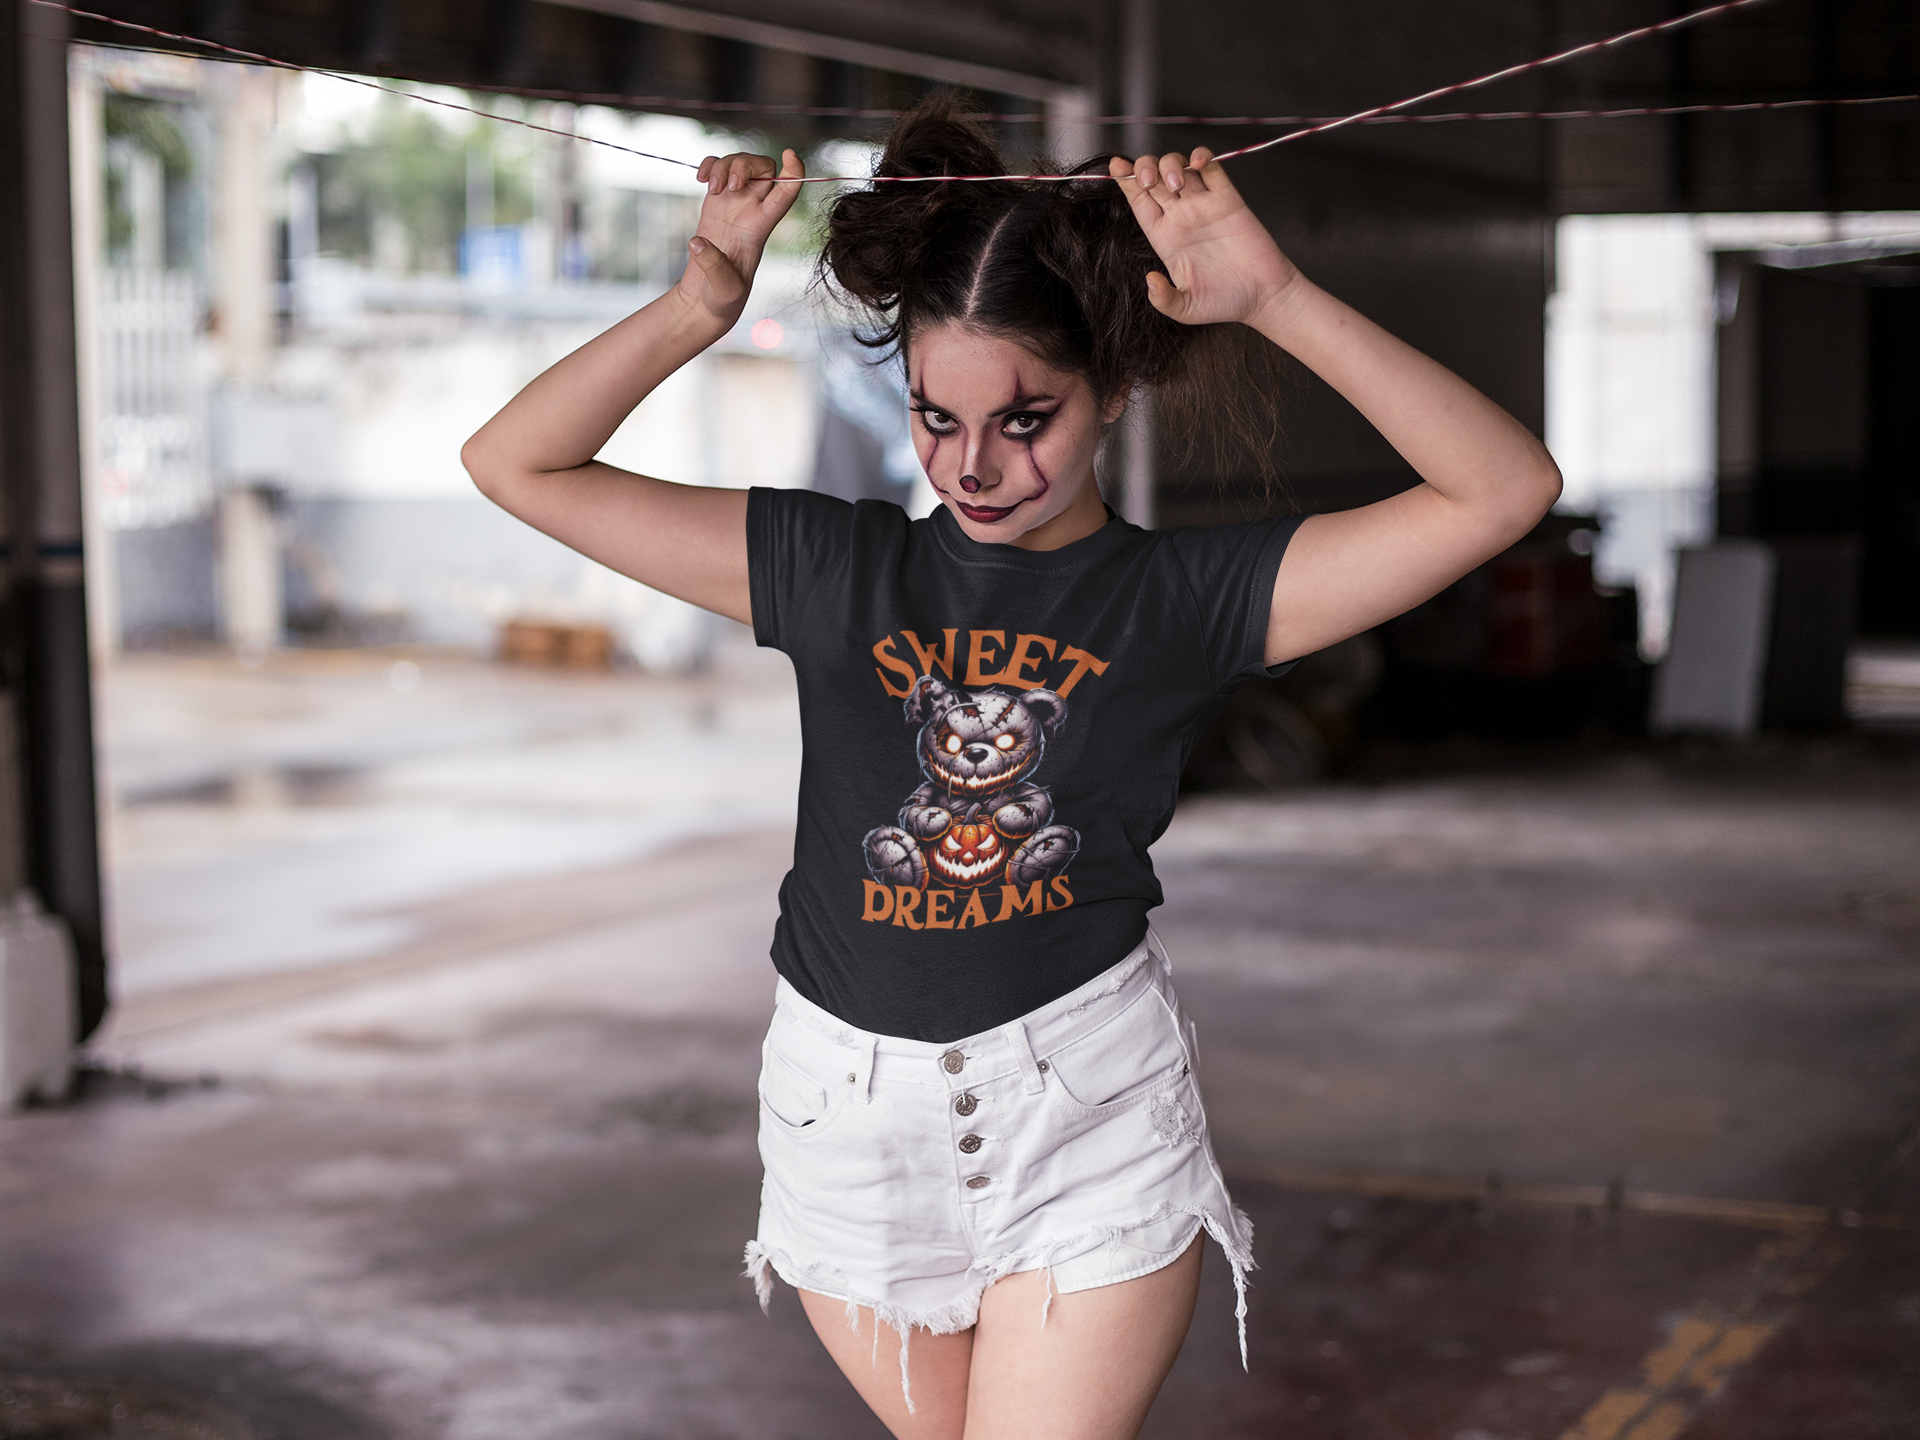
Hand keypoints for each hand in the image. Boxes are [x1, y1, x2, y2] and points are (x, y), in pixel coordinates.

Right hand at [677, 149, 804, 325]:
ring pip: (739, 163)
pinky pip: (717, 169)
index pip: (787, 192)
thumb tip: (697, 242)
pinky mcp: (716, 202)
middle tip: (729, 184)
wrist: (708, 296)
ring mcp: (734, 203)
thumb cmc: (723, 295)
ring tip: (709, 187)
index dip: (795, 170)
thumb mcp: (723, 287)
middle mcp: (752, 210)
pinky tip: (699, 179)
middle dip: (746, 164)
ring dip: (723, 165)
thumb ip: (713, 265)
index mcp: (762, 226)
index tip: (790, 154)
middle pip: (763, 168)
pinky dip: (709, 165)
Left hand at [1109, 148, 1301, 328]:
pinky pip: (1212, 169)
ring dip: (1171, 165)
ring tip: (1176, 184)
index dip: (1126, 182)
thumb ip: (1164, 299)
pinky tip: (1197, 163)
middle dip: (1144, 168)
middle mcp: (1181, 217)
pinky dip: (1202, 157)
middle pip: (1154, 177)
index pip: (1139, 202)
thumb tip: (1150, 280)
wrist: (1263, 296)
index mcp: (1165, 237)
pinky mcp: (1228, 199)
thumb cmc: (1225, 302)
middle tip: (1149, 180)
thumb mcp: (1186, 309)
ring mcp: (1203, 205)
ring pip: (1179, 167)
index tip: (1115, 167)